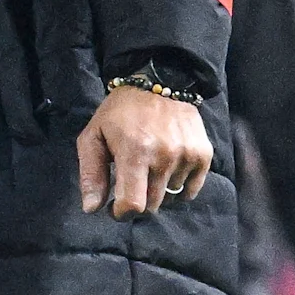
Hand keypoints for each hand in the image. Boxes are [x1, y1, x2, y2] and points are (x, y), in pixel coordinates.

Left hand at [78, 80, 214, 217]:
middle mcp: (165, 155)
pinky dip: (177, 188)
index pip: (133, 204)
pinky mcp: (203, 154)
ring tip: (148, 170)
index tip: (114, 207)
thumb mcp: (93, 137)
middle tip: (130, 185)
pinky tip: (165, 172)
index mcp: (135, 152)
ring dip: (156, 192)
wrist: (160, 81)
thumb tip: (92, 209)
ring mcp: (187, 155)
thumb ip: (91, 174)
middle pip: (151, 205)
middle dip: (136, 202)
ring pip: (170, 198)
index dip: (121, 213)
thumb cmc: (120, 112)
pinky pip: (190, 190)